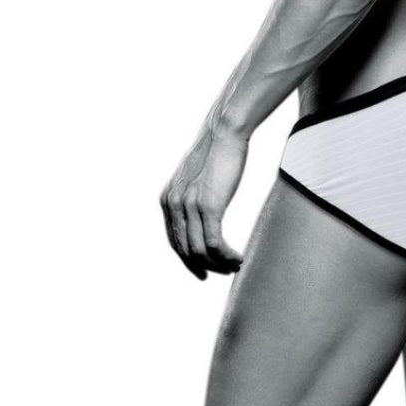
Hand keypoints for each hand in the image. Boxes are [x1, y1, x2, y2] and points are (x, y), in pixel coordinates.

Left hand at [159, 118, 246, 280]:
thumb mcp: (196, 177)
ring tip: (234, 266)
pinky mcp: (209, 206)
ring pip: (200, 252)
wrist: (225, 132)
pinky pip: (215, 244)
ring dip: (219, 264)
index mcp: (168, 199)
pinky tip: (238, 258)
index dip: (188, 260)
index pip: (175, 241)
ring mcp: (190, 206)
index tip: (203, 271)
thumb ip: (192, 195)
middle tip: (222, 273)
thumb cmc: (216, 150)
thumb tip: (201, 211)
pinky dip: (227, 257)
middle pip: (186, 250)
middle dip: (204, 267)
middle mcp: (174, 205)